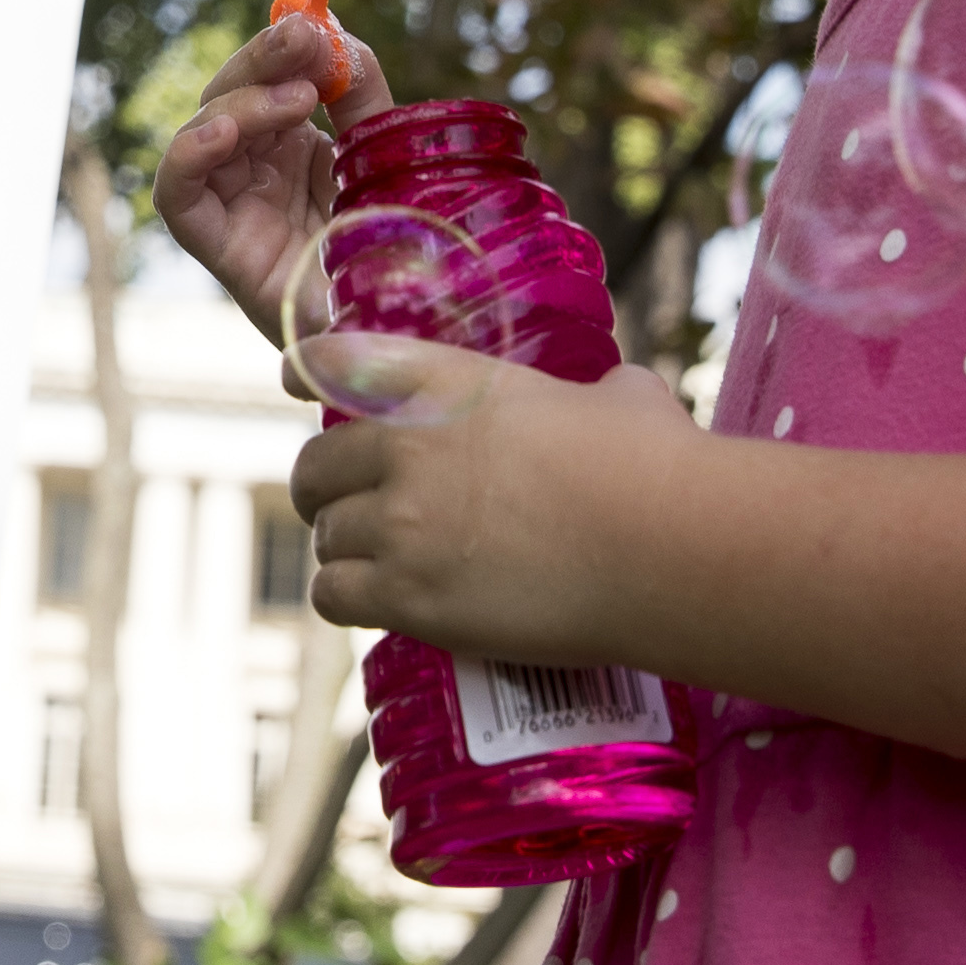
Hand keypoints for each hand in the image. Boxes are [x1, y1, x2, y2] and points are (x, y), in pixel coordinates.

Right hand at [157, 9, 391, 336]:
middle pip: (231, 100)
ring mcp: (240, 211)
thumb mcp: (389, 160)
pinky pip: (178, 200)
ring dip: (240, 103)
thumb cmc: (410, 257)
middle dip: (262, 61)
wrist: (419, 338)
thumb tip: (334, 33)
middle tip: (304, 38)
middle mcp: (264, 179)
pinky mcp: (223, 253)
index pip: (270, 85)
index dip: (283, 50)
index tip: (317, 25)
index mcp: (301, 154)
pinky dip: (187, 158)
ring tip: (296, 95)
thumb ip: (363, 99)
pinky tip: (222, 133)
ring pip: (204, 134)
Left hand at [290, 339, 697, 660]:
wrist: (667, 547)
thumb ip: (593, 391)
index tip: (298, 382)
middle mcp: (406, 449)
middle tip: (349, 504)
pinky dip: (346, 599)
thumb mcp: (618, 398)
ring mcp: (402, 526)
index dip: (307, 372)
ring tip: (374, 563)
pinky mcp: (410, 598)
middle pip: (314, 467)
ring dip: (344, 549)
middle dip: (325, 487)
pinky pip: (334, 596)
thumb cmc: (655, 465)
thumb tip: (620, 398)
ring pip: (326, 538)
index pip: (336, 361)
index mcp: (445, 383)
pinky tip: (370, 603)